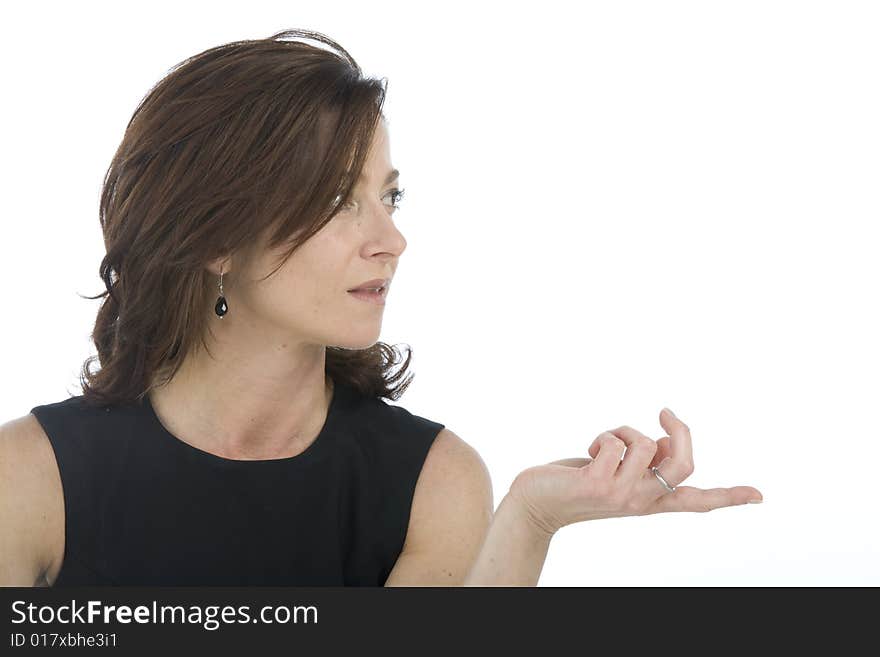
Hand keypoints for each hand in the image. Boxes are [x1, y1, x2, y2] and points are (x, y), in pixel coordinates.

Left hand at [507, 408, 762, 536]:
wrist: (535, 504)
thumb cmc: (574, 482)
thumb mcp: (617, 471)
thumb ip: (643, 461)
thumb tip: (664, 441)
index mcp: (649, 501)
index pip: (697, 501)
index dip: (729, 496)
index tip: (760, 495)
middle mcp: (641, 502)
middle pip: (684, 464)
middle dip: (680, 430)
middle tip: (664, 411)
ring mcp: (621, 496)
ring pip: (645, 445)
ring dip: (623, 432)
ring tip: (602, 446)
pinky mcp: (599, 485)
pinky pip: (615, 442)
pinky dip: (601, 437)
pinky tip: (587, 453)